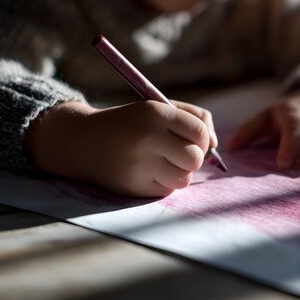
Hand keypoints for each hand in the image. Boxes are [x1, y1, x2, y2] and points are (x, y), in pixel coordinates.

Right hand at [25, 100, 216, 197]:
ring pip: (184, 178)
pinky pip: (167, 190)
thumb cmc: (131, 124)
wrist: (83, 142)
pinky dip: (164, 183)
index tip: (192, 139)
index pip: (200, 132)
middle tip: (179, 153)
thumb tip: (216, 146)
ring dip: (180, 172)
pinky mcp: (134, 187)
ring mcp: (139, 164)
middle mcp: (147, 137)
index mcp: (155, 113)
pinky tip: (148, 172)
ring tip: (164, 162)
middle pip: (195, 157)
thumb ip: (194, 118)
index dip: (203, 138)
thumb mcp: (159, 109)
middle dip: (193, 157)